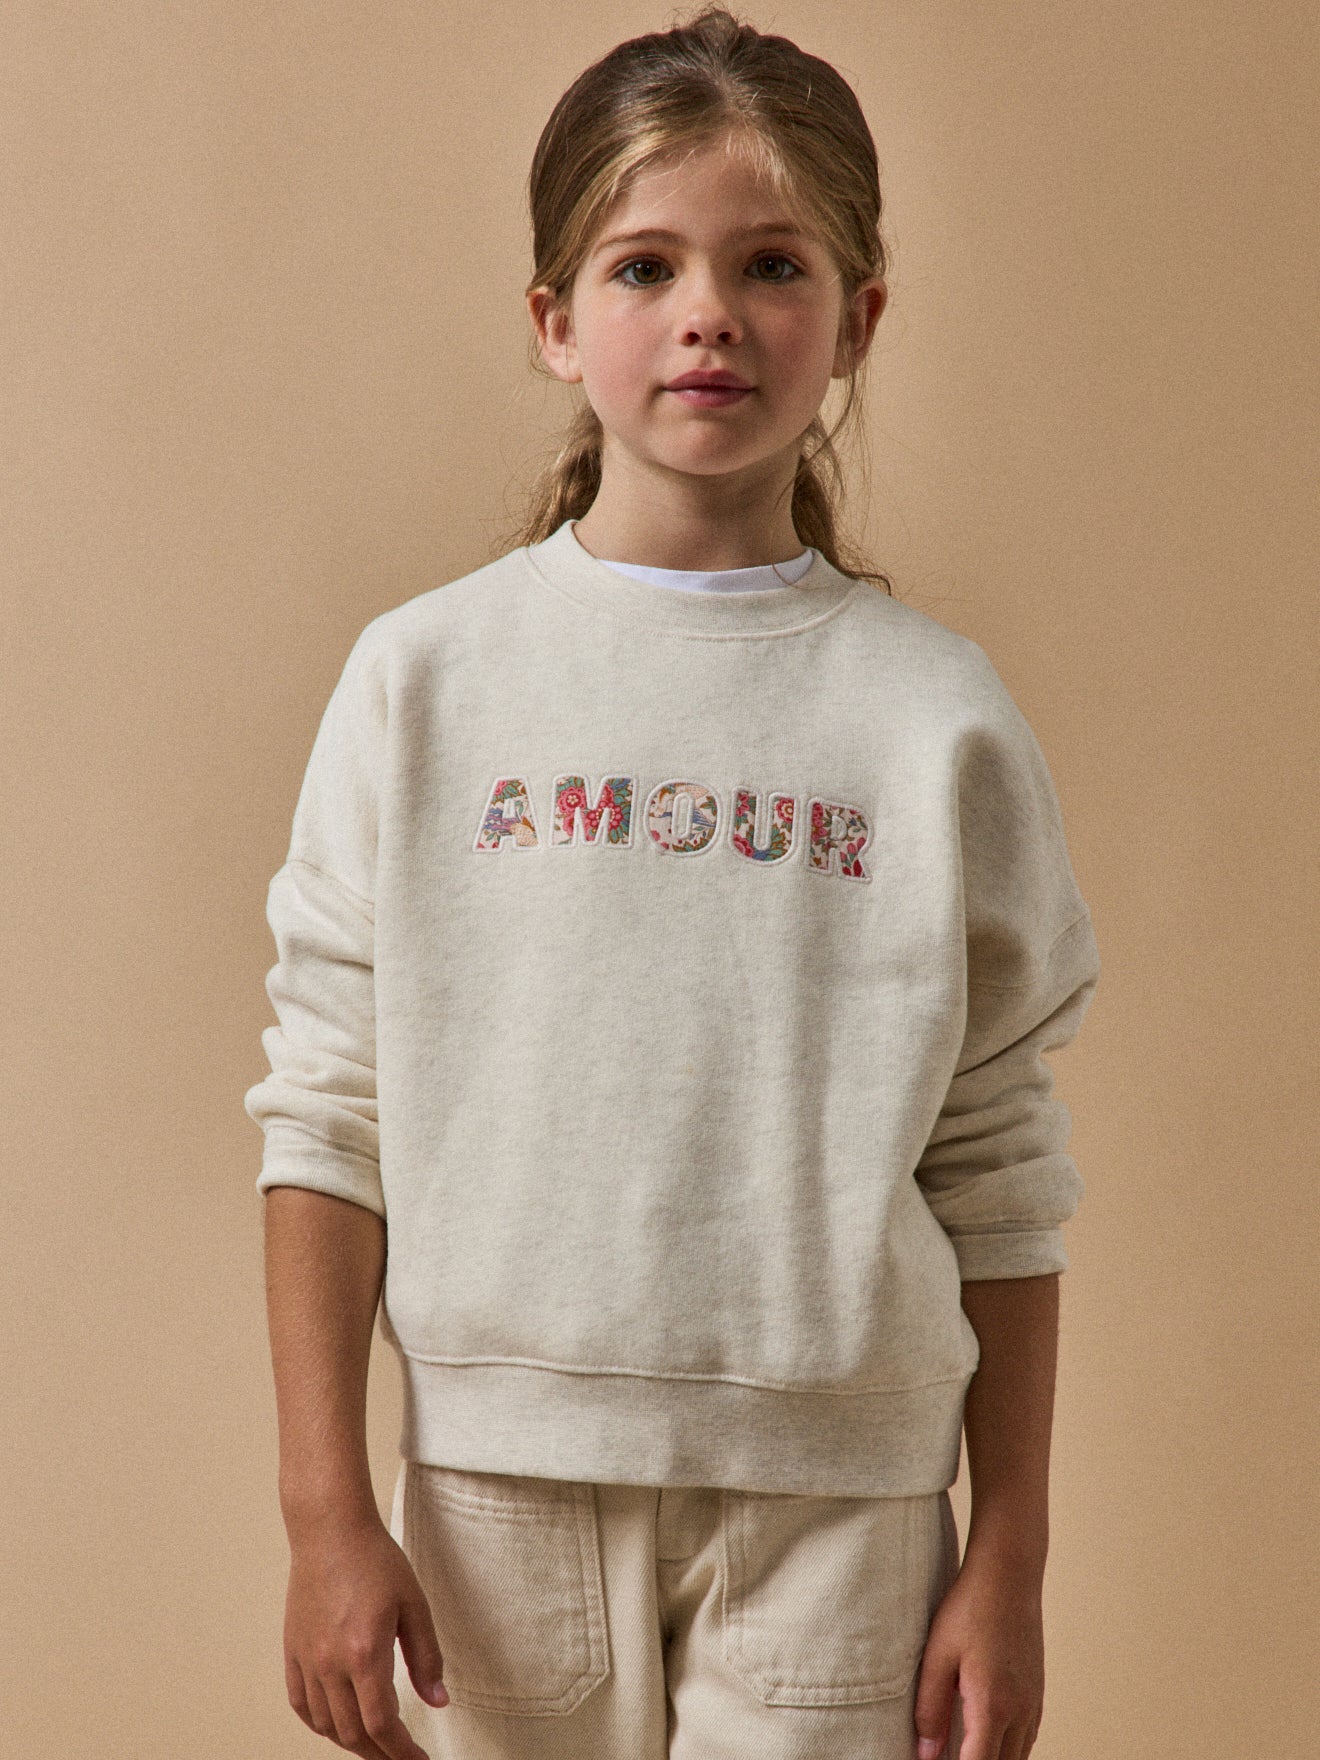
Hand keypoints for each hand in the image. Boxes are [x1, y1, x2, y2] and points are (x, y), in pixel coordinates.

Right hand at [283, 1508, 449, 1758]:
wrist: (330, 1530)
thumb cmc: (375, 1559)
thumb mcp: (413, 1604)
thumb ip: (426, 1657)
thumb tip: (438, 1701)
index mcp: (365, 1653)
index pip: (383, 1725)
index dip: (402, 1752)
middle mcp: (330, 1664)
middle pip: (353, 1733)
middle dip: (381, 1754)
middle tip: (402, 1757)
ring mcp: (306, 1660)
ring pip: (326, 1725)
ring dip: (353, 1743)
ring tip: (377, 1744)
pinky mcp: (292, 1651)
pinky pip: (301, 1705)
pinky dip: (320, 1725)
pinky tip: (337, 1725)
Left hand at [913, 1543, 1045, 1759]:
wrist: (1008, 1576)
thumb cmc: (969, 1609)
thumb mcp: (937, 1655)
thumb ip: (929, 1709)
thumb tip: (924, 1755)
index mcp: (992, 1705)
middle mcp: (1020, 1712)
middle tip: (944, 1755)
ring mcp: (1033, 1704)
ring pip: (1017, 1757)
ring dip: (992, 1759)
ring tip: (962, 1749)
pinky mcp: (1038, 1695)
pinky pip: (1026, 1739)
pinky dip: (1008, 1749)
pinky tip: (986, 1738)